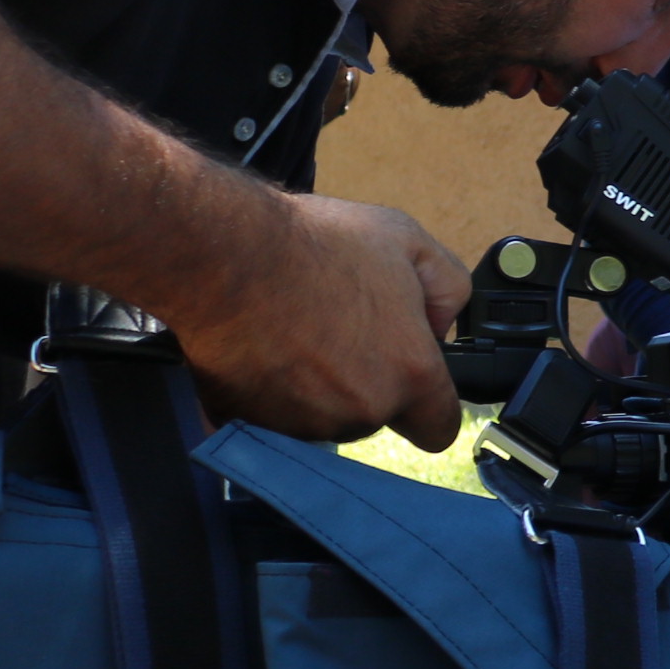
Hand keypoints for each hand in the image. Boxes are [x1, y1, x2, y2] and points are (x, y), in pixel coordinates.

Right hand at [167, 193, 468, 448]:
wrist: (221, 250)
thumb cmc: (312, 242)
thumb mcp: (409, 241)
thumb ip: (447, 289)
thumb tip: (442, 325)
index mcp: (409, 373)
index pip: (439, 427)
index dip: (428, 404)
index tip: (411, 383)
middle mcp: (361, 410)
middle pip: (375, 415)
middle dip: (365, 382)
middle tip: (338, 328)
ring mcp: (302, 423)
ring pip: (323, 419)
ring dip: (315, 390)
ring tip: (296, 331)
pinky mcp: (249, 423)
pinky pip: (268, 418)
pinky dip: (267, 394)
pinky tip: (263, 349)